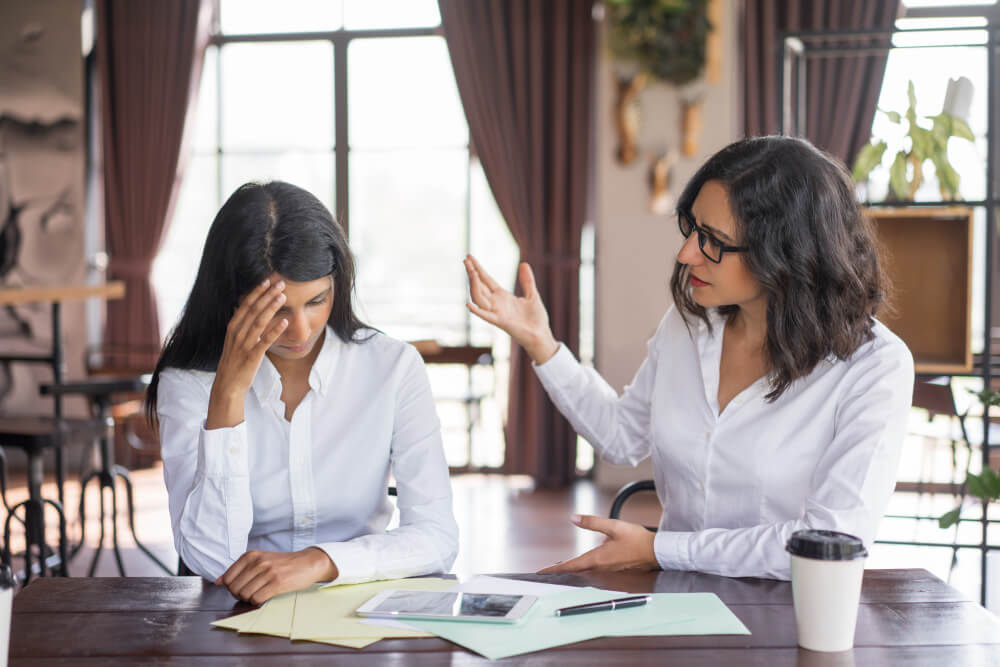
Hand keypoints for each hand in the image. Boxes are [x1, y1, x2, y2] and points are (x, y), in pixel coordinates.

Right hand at [206, 279, 287, 428]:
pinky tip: (284, 320)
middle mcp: (237, 333)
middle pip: (253, 309)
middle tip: (280, 282)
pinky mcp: (252, 356)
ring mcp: (244, 344)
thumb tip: (252, 313)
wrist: (227, 386)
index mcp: (232, 328)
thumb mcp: (235, 341)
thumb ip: (243, 327)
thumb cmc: (234, 363)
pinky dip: (275, 329)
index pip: (245, 305)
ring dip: (271, 307)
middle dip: (267, 295)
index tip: (267, 281)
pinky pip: (264, 340)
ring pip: (259, 321)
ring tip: (283, 296)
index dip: (256, 292)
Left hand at [217, 547, 338, 604]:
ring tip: (259, 593)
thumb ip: (239, 569)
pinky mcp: (277, 583)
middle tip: (250, 592)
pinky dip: (257, 601)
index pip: (227, 578)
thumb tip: (218, 582)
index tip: (242, 587)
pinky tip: (265, 596)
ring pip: (244, 595)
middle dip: (239, 595)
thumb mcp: (259, 560)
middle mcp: (258, 561)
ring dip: (249, 599)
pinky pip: (256, 599)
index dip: (231, 587)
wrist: (307, 563)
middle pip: (234, 588)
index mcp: (251, 555)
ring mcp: (268, 572)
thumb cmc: (282, 563)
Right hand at [464, 254, 558, 363]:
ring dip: (474, 285)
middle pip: (479, 286)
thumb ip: (527, 281)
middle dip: (472, 273)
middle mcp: (496, 303)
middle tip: (466, 260)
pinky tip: (468, 304)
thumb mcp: (532, 295)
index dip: (478, 268)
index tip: (469, 257)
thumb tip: (524, 264)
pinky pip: (486, 316)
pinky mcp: (500, 321)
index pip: (486, 279)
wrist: (541, 335)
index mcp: (502, 296)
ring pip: (479, 297)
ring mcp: (496, 312)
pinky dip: (476, 310)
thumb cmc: (536, 319)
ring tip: (471, 272)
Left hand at [537, 515, 658, 573]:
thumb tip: (573, 518)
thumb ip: (592, 522)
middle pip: (576, 570)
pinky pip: (593, 569)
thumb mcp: (613, 526)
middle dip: (561, 569)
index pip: (571, 565)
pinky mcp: (614, 568)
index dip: (555, 569)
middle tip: (547, 569)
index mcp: (597, 559)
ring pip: (584, 570)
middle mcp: (601, 567)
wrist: (656, 552)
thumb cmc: (637, 539)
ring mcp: (607, 569)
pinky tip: (584, 562)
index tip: (542, 572)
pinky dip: (583, 567)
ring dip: (572, 568)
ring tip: (560, 566)